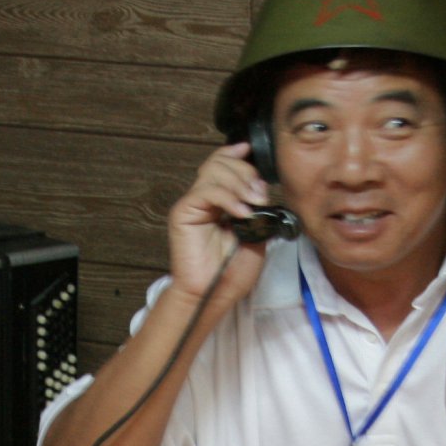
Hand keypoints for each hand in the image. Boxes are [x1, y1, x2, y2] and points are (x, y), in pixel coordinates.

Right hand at [165, 142, 272, 303]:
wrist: (215, 294)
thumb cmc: (232, 271)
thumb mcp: (256, 235)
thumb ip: (257, 209)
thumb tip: (260, 187)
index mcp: (220, 201)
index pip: (223, 164)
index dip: (236, 155)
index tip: (251, 152)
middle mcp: (205, 199)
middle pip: (220, 163)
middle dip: (245, 173)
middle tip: (259, 195)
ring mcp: (193, 204)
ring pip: (214, 171)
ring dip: (239, 183)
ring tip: (253, 205)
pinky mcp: (184, 212)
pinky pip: (207, 191)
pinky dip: (228, 198)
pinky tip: (241, 213)